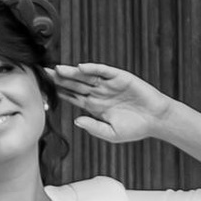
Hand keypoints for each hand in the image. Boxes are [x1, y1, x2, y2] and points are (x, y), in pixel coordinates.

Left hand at [51, 62, 175, 144]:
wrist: (156, 120)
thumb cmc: (135, 128)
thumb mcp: (111, 133)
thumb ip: (93, 127)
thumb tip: (76, 121)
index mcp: (94, 106)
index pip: (73, 97)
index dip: (59, 93)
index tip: (44, 89)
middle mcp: (99, 93)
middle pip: (75, 84)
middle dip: (60, 79)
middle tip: (43, 73)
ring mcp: (108, 84)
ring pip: (86, 77)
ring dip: (72, 72)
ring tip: (58, 69)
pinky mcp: (120, 77)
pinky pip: (104, 71)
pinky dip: (94, 68)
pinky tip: (82, 67)